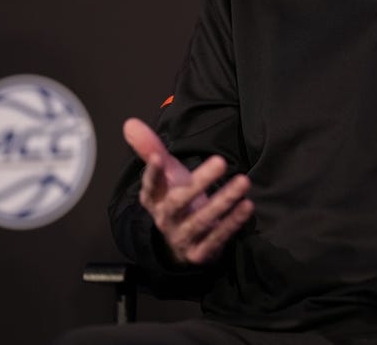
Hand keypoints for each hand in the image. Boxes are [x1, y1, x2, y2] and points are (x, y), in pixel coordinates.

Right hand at [123, 117, 253, 264]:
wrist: (179, 245)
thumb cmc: (175, 199)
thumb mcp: (165, 174)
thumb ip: (150, 148)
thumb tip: (130, 122)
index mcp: (154, 199)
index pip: (150, 184)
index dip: (153, 172)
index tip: (159, 156)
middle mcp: (165, 219)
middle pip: (178, 202)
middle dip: (199, 182)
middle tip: (221, 160)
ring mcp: (182, 237)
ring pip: (201, 220)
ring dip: (223, 200)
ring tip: (243, 181)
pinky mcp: (199, 252)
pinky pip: (216, 238)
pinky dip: (232, 223)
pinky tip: (246, 205)